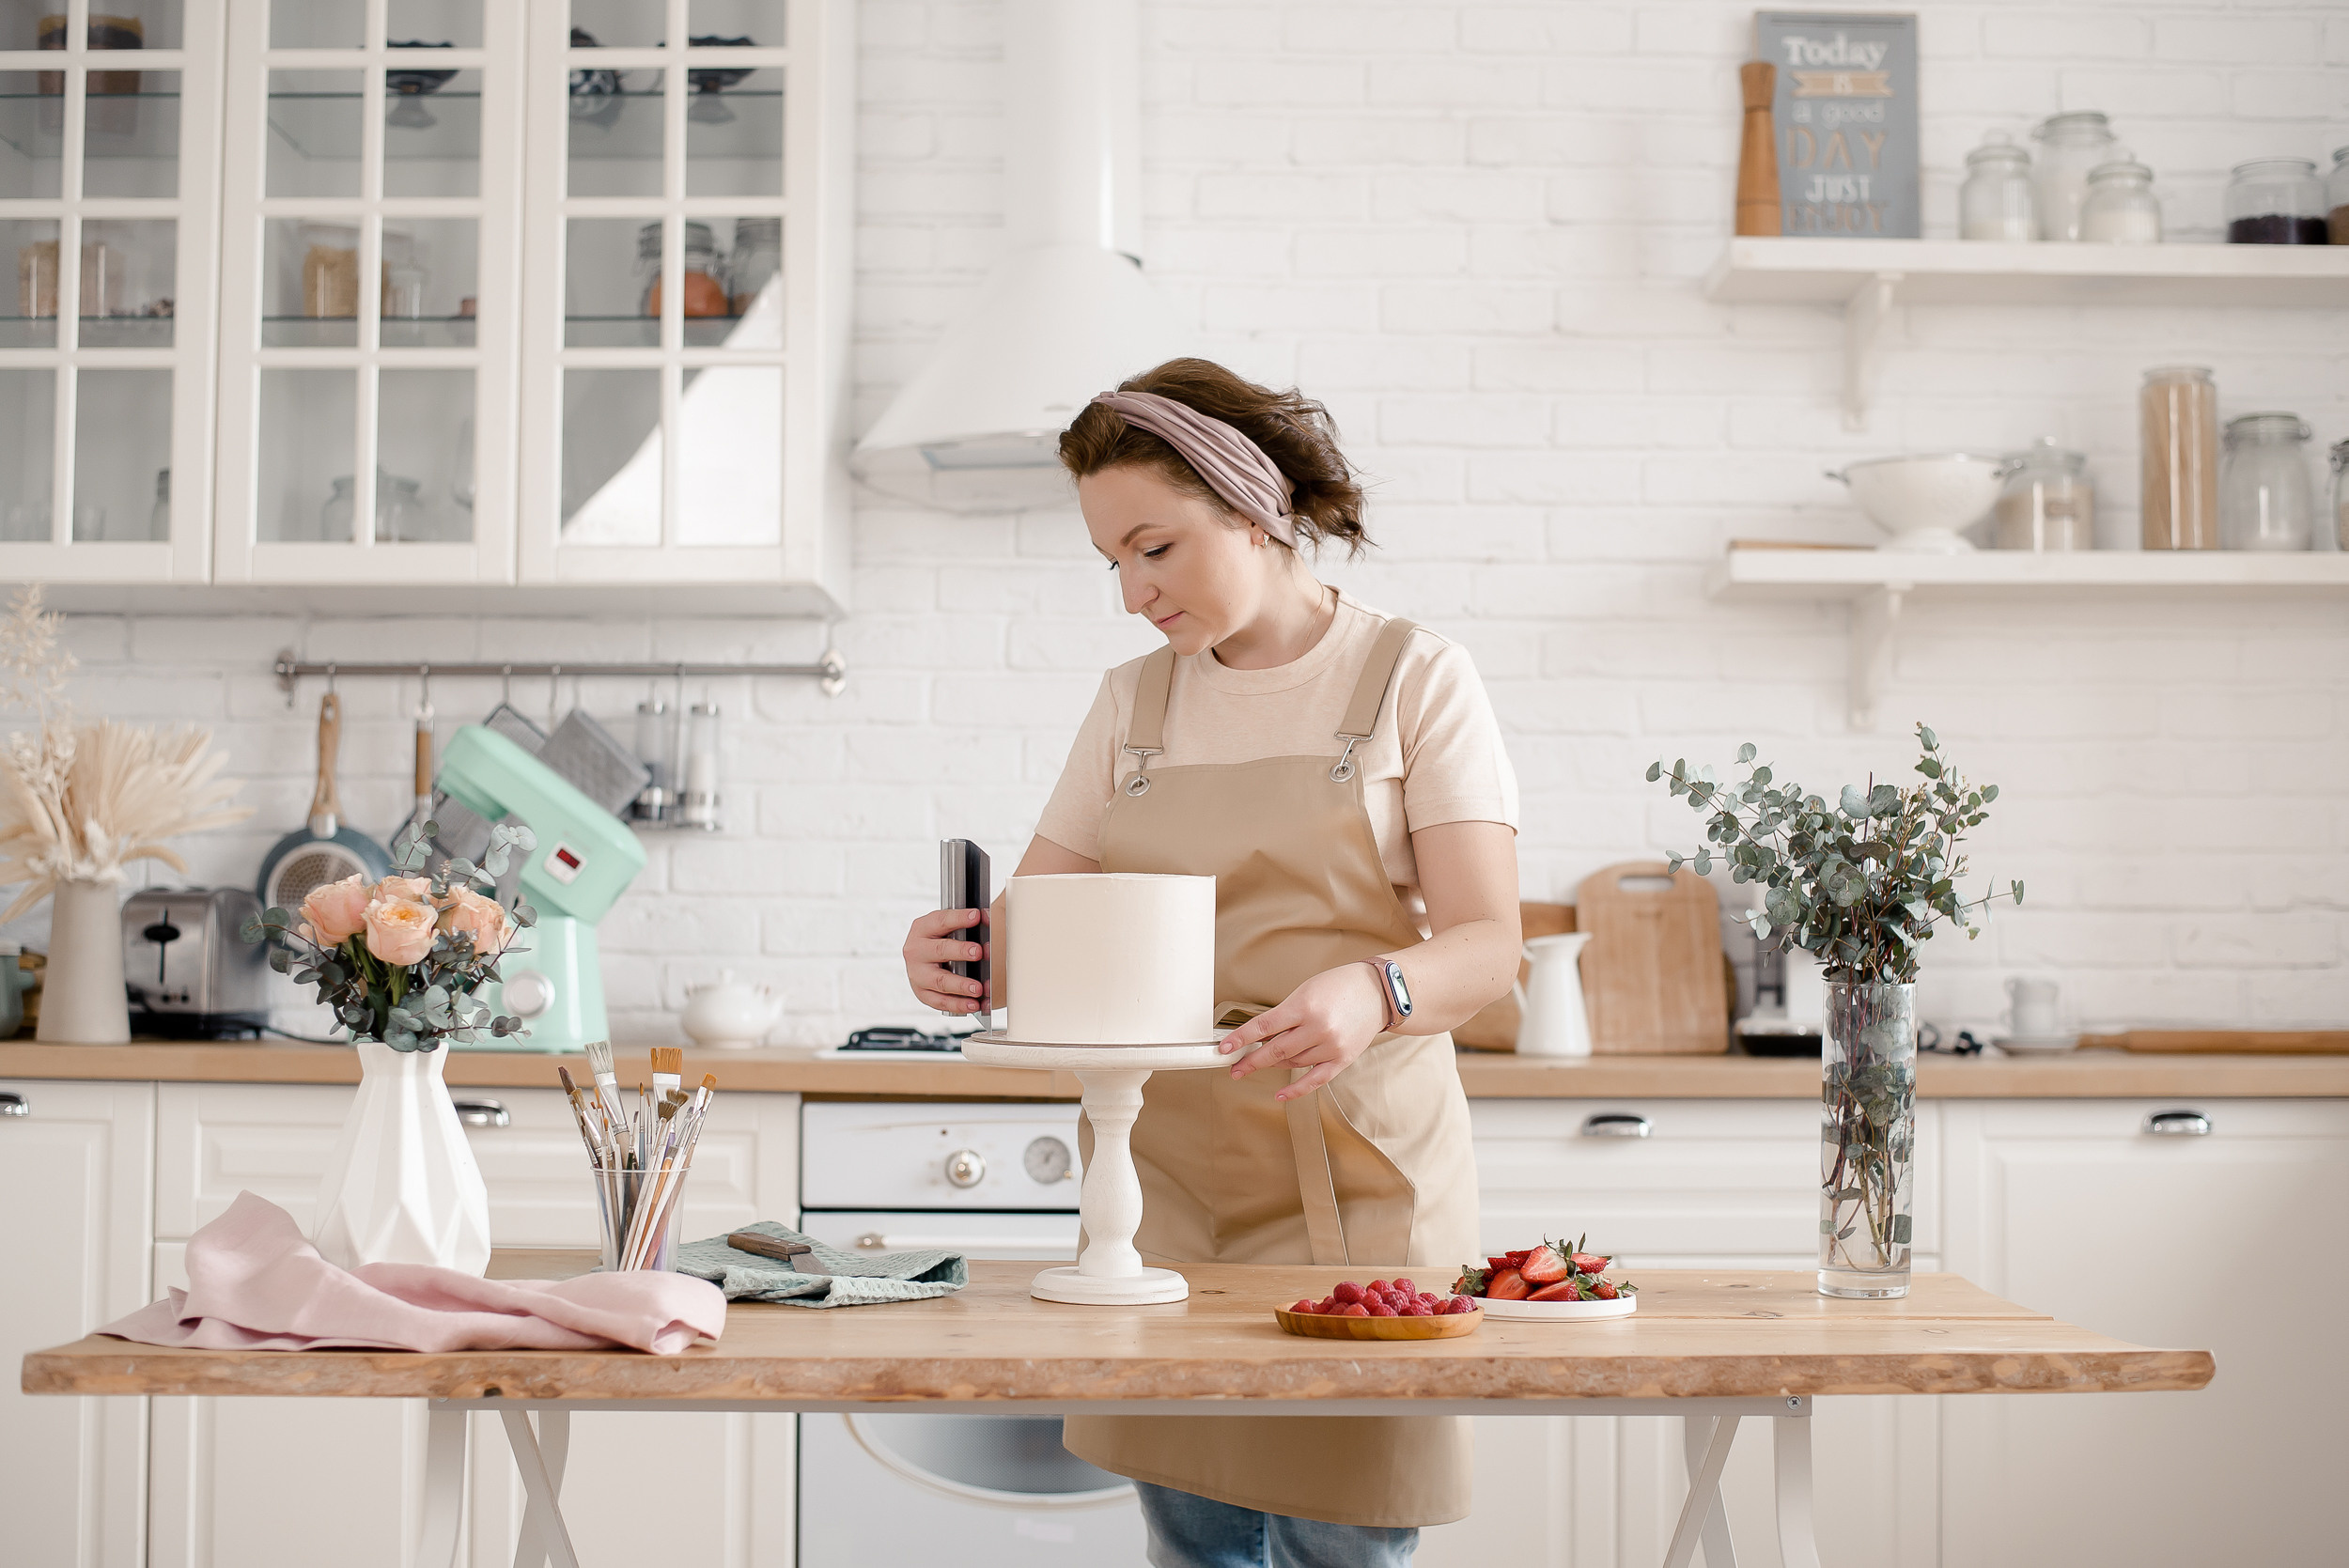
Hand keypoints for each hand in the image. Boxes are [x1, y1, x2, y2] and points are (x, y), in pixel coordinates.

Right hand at [903, 908, 987, 1014]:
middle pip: (940, 950)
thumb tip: (990, 918)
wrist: (924, 959)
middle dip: (960, 951)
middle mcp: (916, 950)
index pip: (941, 921)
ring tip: (978, 988)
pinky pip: (940, 1002)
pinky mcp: (922, 993)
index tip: (976, 916)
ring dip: (961, 985)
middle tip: (978, 952)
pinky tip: (974, 1004)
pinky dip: (958, 1005)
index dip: (958, 918)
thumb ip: (967, 922)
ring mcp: (917, 974)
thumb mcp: (948, 926)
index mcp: (922, 928)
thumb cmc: (940, 940)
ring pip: (940, 981)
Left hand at [1220, 962, 1391, 1100]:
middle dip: (1251, 1060)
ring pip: (1292, 1062)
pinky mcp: (1343, 1059)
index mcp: (1305, 1006)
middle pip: (1275, 1050)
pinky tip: (1280, 1094)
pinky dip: (1296, 1089)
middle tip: (1234, 1067)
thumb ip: (1284, 1015)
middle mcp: (1318, 1028)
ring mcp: (1331, 1046)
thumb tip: (1259, 1036)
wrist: (1378, 992)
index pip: (1264, 1026)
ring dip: (1273, 1064)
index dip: (1241, 1039)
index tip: (1225, 1048)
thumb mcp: (1306, 991)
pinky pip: (1315, 1080)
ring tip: (1260, 1062)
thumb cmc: (1340, 986)